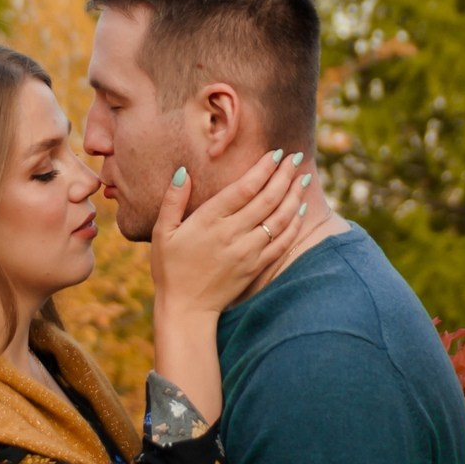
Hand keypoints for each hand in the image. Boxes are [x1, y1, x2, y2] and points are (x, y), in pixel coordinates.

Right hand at [147, 150, 307, 416]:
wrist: (186, 309)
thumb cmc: (170, 268)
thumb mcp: (161, 232)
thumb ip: (173, 200)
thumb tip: (183, 171)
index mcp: (209, 221)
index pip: (243, 189)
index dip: (262, 170)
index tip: (275, 154)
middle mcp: (231, 234)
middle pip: (266, 200)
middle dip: (284, 176)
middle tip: (295, 157)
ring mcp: (247, 252)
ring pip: (278, 219)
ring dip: (293, 196)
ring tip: (303, 177)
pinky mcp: (255, 267)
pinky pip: (281, 243)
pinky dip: (293, 225)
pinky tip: (300, 210)